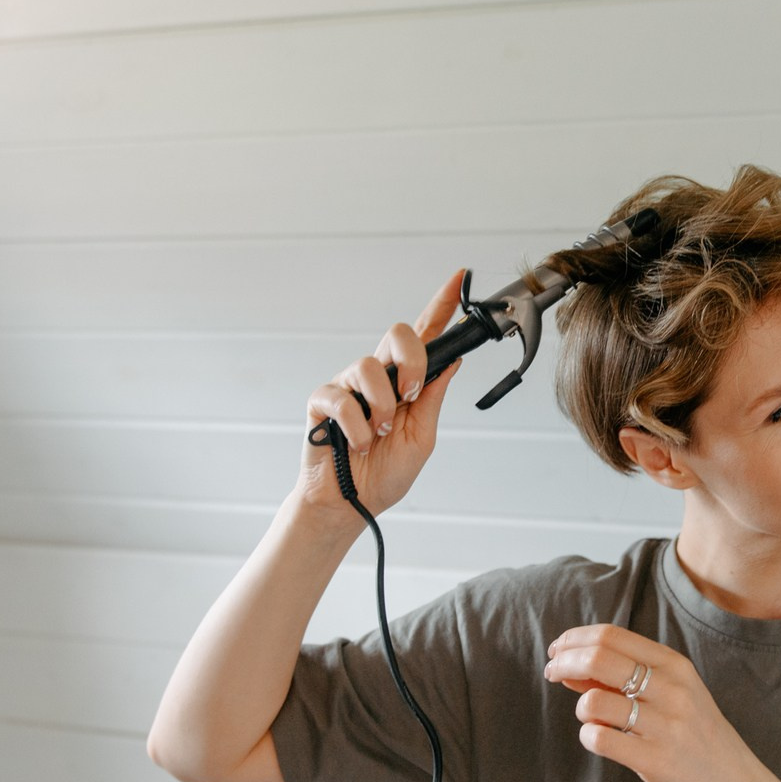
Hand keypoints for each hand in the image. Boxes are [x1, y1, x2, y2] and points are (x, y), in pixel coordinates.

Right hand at [292, 269, 465, 518]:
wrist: (353, 505)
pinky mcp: (322, 400)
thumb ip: (433, 398)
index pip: (426, 336)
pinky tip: (358, 444)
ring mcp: (348, 385)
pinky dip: (357, 426)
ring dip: (382, 406)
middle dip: (413, 361)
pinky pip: (341, 397)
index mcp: (407, 382)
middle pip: (398, 334)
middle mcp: (378, 376)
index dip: (441, 305)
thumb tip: (453, 360)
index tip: (459, 276)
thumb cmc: (384, 473)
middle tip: (411, 396)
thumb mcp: (421, 437)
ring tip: (379, 433)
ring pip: (370, 366)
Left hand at [543, 623, 767, 781]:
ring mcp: (667, 725)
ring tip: (593, 719)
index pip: (611, 635)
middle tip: (552, 673)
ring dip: (581, 708)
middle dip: (564, 662)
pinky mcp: (657, 761)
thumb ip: (622, 678)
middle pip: (599, 658)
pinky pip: (600, 739)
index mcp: (675, 665)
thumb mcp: (670, 696)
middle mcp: (673, 689)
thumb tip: (568, 664)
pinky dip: (589, 737)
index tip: (557, 651)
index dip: (574, 639)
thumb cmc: (695, 737)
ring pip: (594, 701)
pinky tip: (600, 740)